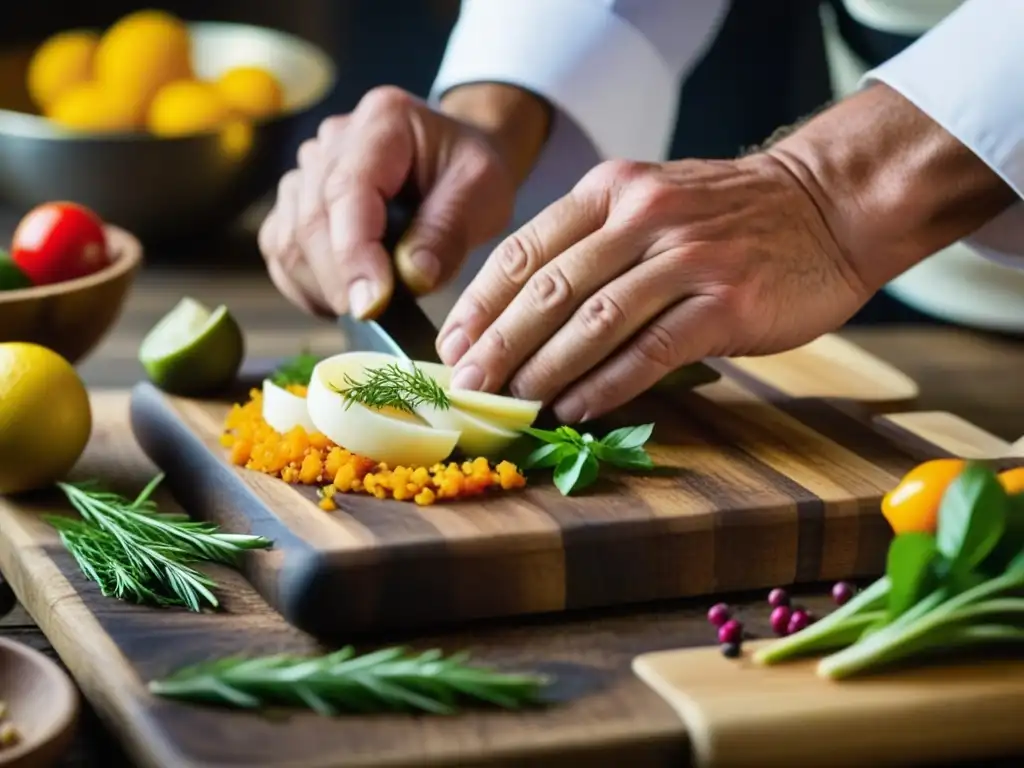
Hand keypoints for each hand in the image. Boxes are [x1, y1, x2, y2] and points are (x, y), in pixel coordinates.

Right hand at [258, 86, 517, 318]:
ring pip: (290, 241)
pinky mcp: (293, 204)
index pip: (348, 190)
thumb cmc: (468, 174)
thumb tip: (412, 278)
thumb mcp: (482, 194)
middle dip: (341, 282)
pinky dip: (306, 287)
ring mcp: (306, 170)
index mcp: (382, 121)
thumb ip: (448, 232)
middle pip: (312, 220)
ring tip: (369, 307)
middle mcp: (332, 140)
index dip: (354, 253)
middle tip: (378, 318)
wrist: (452, 164)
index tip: (371, 305)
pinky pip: (281, 252)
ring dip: (323, 288)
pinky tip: (344, 299)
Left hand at [434, 153, 869, 422]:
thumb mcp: (651, 201)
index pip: (524, 250)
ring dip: (543, 372)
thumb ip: (592, 244)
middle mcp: (643, 216)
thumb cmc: (730, 215)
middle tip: (467, 387)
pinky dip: (605, 386)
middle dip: (498, 345)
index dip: (480, 303)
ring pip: (593, 323)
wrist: (830, 204)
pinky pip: (648, 352)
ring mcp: (687, 258)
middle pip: (549, 290)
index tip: (452, 346)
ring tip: (511, 406)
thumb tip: (523, 315)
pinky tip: (575, 411)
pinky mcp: (725, 302)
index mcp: (611, 191)